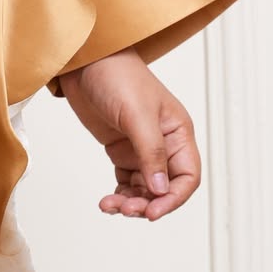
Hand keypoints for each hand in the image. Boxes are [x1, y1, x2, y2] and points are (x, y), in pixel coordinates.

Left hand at [57, 45, 199, 220]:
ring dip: (131, 202)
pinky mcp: (121, 149)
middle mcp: (164, 143)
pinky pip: (126, 181)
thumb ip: (151, 151)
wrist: (84, 60)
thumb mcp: (137, 113)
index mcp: (178, 132)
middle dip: (148, 203)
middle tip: (126, 209)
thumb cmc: (117, 75)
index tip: (153, 211)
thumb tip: (160, 189)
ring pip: (144, 189)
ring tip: (111, 206)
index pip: (187, 176)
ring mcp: (141, 147)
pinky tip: (107, 200)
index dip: (173, 198)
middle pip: (165, 188)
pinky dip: (119, 194)